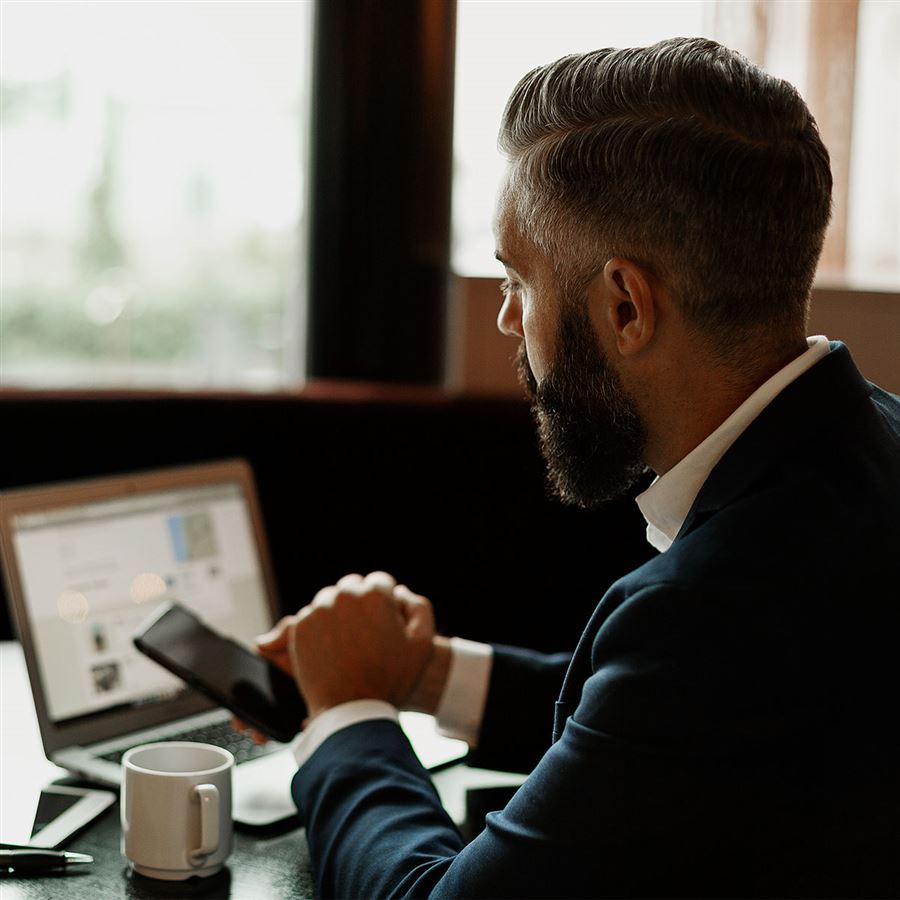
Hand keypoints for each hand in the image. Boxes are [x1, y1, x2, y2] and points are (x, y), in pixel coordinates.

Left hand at [255, 571, 435, 719]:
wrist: (353, 711)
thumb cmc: (391, 679)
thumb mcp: (423, 645)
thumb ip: (419, 609)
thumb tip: (399, 590)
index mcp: (375, 595)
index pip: (380, 582)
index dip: (385, 602)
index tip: (384, 622)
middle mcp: (345, 595)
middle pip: (353, 587)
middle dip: (360, 603)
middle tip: (366, 633)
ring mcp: (319, 611)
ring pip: (330, 600)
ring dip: (338, 613)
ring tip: (348, 643)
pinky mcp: (300, 627)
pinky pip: (311, 617)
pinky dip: (320, 627)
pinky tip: (331, 649)